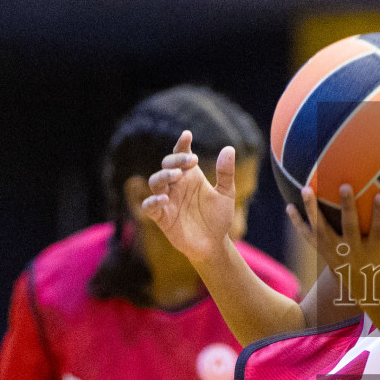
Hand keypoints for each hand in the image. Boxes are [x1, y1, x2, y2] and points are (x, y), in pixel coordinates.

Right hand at [141, 132, 236, 265]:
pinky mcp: (161, 217)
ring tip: (177, 176)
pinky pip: (149, 207)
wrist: (214, 244)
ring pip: (155, 182)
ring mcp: (167, 200)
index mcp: (190, 176)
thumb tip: (229, 148)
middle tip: (190, 160)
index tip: (188, 135)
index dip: (182, 144)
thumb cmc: (218, 217)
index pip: (181, 155)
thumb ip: (226, 173)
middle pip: (167, 165)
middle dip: (175, 160)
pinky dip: (153, 201)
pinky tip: (163, 198)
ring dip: (163, 176)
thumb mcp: (226, 194)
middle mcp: (176, 185)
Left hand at [293, 184, 379, 303]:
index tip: (379, 195)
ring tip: (306, 188)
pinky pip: (309, 237)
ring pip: (322, 230)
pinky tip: (289, 206)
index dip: (378, 214)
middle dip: (346, 207)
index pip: (377, 231)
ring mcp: (336, 253)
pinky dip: (299, 223)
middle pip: (348, 227)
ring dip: (313, 210)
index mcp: (374, 252)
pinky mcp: (324, 254)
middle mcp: (353, 252)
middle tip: (345, 185)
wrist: (368, 295)